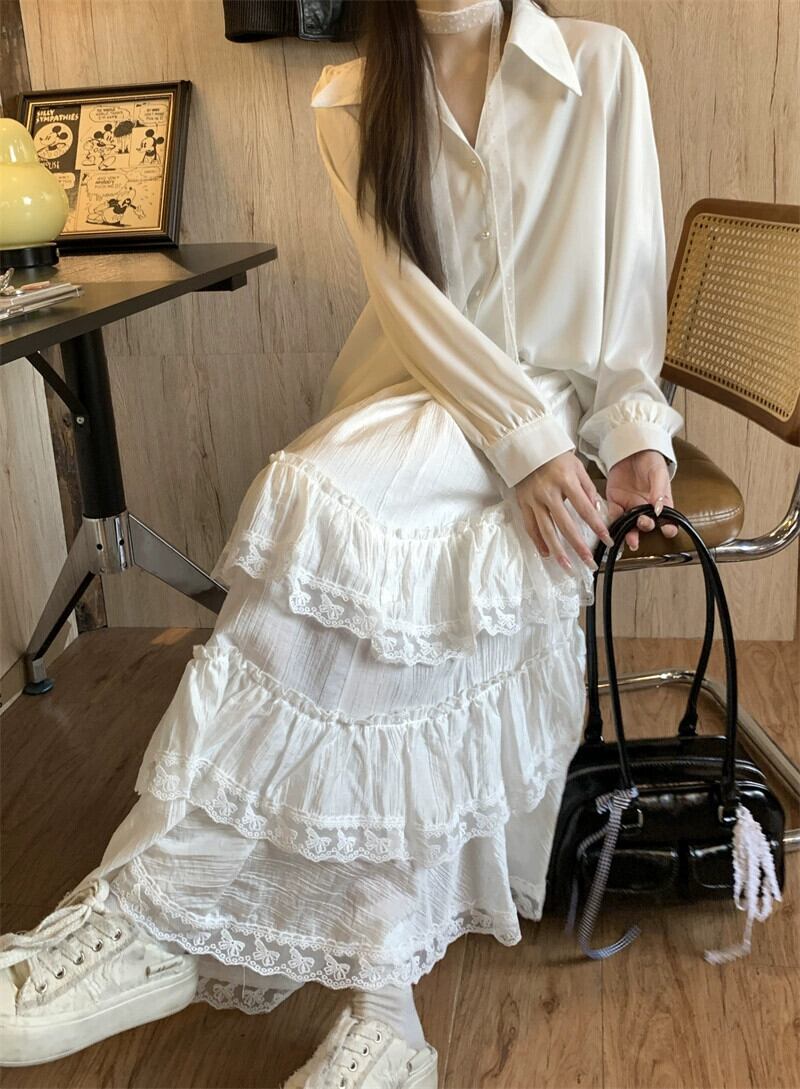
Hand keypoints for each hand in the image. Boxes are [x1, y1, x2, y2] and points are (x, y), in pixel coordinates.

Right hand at [515, 450, 614, 571]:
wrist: (526, 447)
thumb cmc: (554, 456)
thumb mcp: (577, 466)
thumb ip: (588, 488)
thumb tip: (596, 509)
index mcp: (565, 481)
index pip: (584, 509)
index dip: (597, 526)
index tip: (606, 540)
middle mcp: (549, 492)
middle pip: (566, 525)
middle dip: (579, 546)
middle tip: (589, 562)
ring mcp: (534, 500)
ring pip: (546, 530)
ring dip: (558, 551)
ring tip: (567, 566)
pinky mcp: (523, 504)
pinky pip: (531, 527)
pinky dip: (538, 541)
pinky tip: (547, 553)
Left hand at [605, 449, 679, 550]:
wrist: (631, 449)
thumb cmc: (650, 461)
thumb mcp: (658, 473)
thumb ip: (659, 491)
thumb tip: (660, 510)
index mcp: (661, 504)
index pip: (668, 521)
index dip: (669, 528)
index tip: (667, 529)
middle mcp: (646, 509)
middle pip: (647, 525)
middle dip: (646, 527)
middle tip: (644, 522)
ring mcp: (630, 507)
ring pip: (630, 526)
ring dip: (630, 535)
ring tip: (631, 540)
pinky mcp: (615, 503)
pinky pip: (613, 515)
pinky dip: (613, 522)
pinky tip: (614, 526)